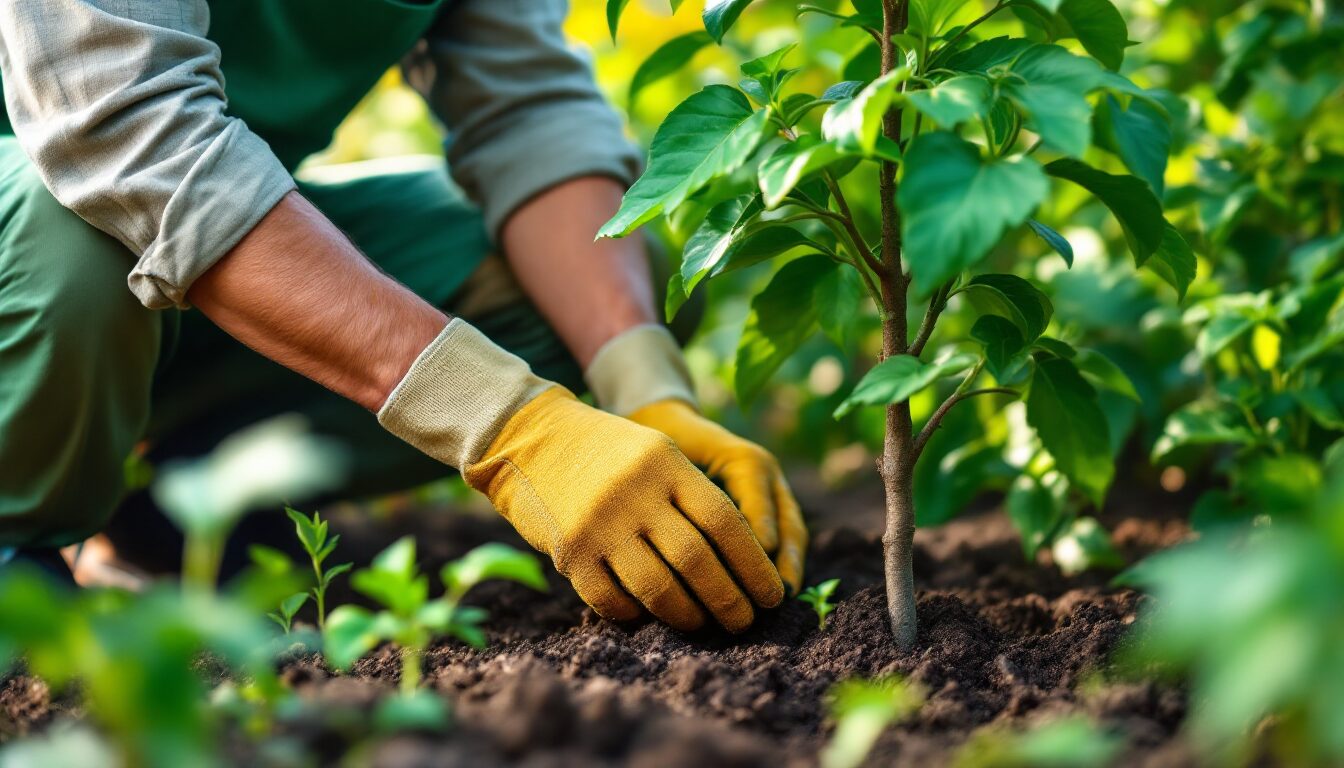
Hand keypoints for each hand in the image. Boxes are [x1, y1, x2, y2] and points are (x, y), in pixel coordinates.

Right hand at [464, 388, 784, 631]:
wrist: (528, 437)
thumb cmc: (606, 450)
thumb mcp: (655, 450)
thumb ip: (693, 494)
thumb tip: (745, 557)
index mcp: (666, 465)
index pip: (724, 522)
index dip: (754, 565)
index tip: (772, 593)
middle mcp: (636, 494)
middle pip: (697, 560)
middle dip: (729, 600)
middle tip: (746, 621)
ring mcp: (600, 524)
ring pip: (658, 588)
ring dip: (688, 616)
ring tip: (704, 624)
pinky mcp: (569, 552)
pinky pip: (612, 600)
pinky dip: (636, 614)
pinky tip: (649, 615)